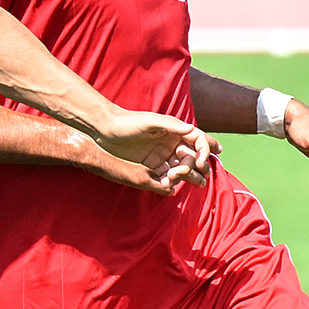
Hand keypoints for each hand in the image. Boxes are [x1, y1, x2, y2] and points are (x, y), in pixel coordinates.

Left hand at [92, 109, 213, 193]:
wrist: (105, 130)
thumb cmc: (127, 122)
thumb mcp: (149, 123)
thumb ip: (170, 126)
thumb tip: (191, 129)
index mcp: (174, 130)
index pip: (198, 140)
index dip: (204, 151)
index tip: (200, 163)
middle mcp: (171, 143)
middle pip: (191, 157)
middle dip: (196, 167)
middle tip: (194, 176)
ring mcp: (162, 155)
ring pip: (181, 168)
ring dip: (187, 176)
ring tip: (194, 184)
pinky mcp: (152, 166)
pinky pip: (165, 176)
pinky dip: (169, 182)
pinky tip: (168, 186)